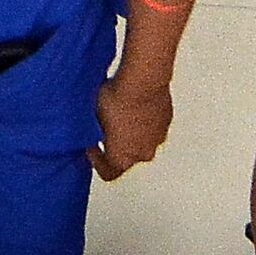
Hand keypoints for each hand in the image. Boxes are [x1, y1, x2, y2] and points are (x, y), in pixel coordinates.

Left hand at [91, 67, 176, 184]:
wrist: (142, 81)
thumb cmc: (116, 99)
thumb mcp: (92, 117)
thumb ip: (92, 132)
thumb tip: (89, 131)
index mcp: (122, 159)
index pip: (108, 173)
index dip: (97, 161)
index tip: (92, 147)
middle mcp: (143, 153)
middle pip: (128, 158)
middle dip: (118, 147)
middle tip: (107, 131)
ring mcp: (157, 138)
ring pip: (143, 142)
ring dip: (133, 134)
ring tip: (122, 115)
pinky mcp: (166, 121)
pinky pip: (153, 126)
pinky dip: (145, 120)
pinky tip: (135, 105)